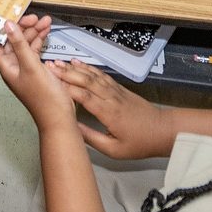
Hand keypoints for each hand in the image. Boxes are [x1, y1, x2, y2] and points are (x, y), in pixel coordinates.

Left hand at [0, 18, 74, 128]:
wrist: (59, 117)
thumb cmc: (44, 100)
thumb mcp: (31, 67)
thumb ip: (20, 45)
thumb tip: (8, 26)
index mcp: (6, 67)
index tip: (5, 15)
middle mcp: (14, 66)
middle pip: (13, 40)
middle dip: (22, 26)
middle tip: (32, 17)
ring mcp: (25, 67)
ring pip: (25, 43)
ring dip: (33, 31)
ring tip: (44, 20)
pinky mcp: (37, 69)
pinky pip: (35, 49)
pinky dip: (40, 39)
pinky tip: (46, 31)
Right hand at [50, 60, 177, 159]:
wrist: (163, 131)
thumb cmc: (138, 143)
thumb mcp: (114, 149)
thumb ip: (92, 138)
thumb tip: (72, 128)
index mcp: (109, 113)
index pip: (84, 96)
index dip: (66, 87)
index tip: (50, 81)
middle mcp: (111, 98)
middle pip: (86, 81)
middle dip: (66, 72)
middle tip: (48, 66)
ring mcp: (116, 91)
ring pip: (93, 75)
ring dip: (74, 68)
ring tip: (58, 62)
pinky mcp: (119, 88)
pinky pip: (101, 75)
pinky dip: (88, 68)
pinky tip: (79, 64)